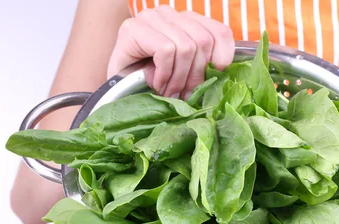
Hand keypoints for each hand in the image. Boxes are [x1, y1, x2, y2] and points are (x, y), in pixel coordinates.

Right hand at [108, 5, 234, 98]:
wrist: (115, 90)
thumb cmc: (150, 82)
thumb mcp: (184, 72)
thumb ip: (203, 65)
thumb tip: (223, 72)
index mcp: (186, 21)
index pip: (219, 31)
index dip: (223, 57)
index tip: (213, 77)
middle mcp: (169, 14)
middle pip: (203, 41)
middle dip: (196, 75)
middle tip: (184, 94)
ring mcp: (150, 18)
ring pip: (187, 46)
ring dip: (179, 78)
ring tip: (169, 90)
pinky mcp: (134, 28)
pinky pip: (166, 50)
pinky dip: (164, 73)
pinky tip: (157, 83)